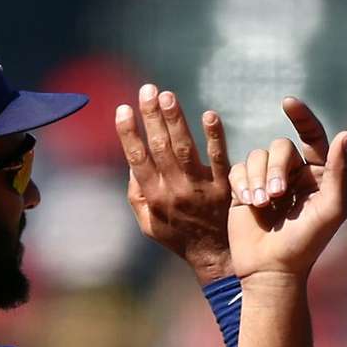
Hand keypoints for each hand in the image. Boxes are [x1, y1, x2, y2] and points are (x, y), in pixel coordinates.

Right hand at [116, 84, 236, 283]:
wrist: (216, 257)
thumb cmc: (179, 236)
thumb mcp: (149, 223)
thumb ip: (137, 195)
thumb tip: (132, 163)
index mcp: (154, 197)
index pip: (137, 159)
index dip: (128, 133)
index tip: (122, 109)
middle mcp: (174, 191)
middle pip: (159, 148)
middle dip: (151, 117)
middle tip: (148, 89)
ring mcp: (200, 189)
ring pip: (184, 149)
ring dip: (175, 120)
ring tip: (168, 96)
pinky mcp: (225, 187)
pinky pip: (218, 159)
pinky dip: (214, 136)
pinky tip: (208, 115)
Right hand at [226, 97, 346, 280]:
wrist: (271, 271)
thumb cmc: (305, 245)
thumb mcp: (330, 209)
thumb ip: (338, 172)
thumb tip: (344, 135)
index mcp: (317, 176)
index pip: (312, 137)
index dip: (302, 116)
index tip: (288, 103)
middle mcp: (293, 174)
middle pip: (280, 146)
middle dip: (275, 168)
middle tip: (276, 196)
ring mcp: (267, 181)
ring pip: (257, 155)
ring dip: (258, 179)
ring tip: (261, 206)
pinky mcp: (244, 189)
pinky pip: (239, 168)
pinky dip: (243, 183)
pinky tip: (249, 204)